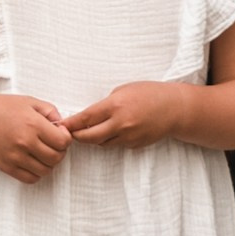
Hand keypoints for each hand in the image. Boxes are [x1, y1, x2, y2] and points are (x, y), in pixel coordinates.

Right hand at [0, 93, 71, 183]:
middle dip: (59, 151)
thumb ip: (50, 111)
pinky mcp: (7, 168)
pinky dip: (36, 172)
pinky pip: (31, 178)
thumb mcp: (28, 101)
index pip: (63, 141)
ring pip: (46, 170)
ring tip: (41, 151)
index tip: (60, 133)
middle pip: (56, 158)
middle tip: (52, 143)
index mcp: (32, 124)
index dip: (65, 137)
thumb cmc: (0, 107)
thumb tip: (62, 126)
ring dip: (48, 162)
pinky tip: (32, 160)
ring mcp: (15, 157)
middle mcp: (25, 142)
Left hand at [63, 81, 184, 149]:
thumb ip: (106, 104)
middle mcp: (121, 124)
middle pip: (89, 137)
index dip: (71, 124)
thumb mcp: (123, 90)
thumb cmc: (148, 93)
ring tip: (88, 131)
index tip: (60, 125)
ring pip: (101, 143)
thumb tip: (89, 116)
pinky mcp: (134, 145)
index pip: (86, 118)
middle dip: (77, 136)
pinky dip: (109, 139)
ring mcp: (128, 137)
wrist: (174, 108)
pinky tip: (110, 131)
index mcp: (115, 106)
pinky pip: (115, 145)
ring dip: (93, 138)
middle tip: (69, 133)